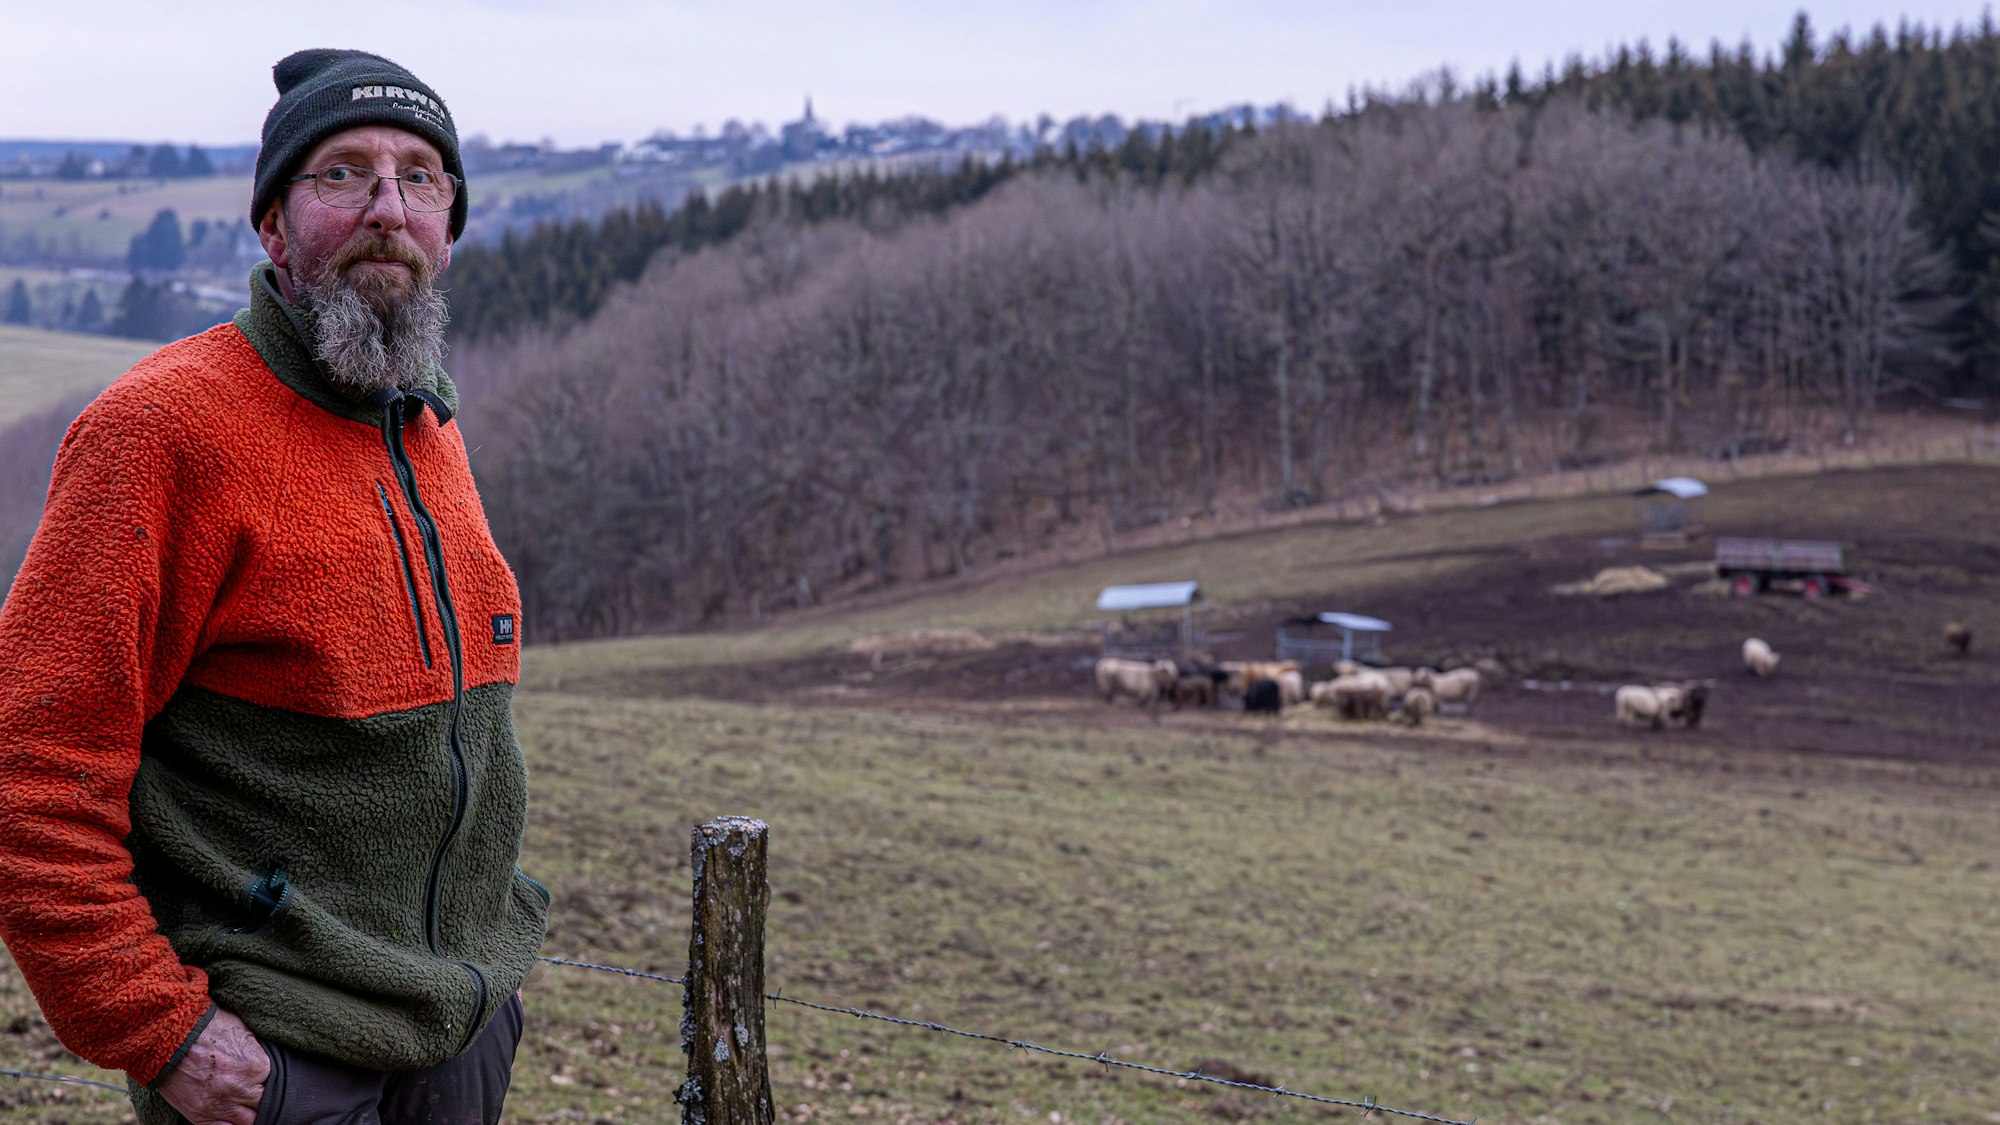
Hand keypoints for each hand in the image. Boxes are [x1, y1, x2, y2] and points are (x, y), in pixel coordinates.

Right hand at [153, 1007, 268, 1124]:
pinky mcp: (199, 1116)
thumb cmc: (206, 1027)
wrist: (167, 1034)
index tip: (265, 1080)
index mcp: (256, 1067)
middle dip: (262, 1101)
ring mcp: (219, 1106)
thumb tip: (271, 1065)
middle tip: (257, 1095)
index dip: (270, 1082)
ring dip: (249, 1115)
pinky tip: (234, 1118)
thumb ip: (259, 1053)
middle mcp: (240, 1090)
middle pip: (264, 1106)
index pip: (277, 1085)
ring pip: (248, 1123)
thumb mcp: (243, 1032)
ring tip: (246, 1107)